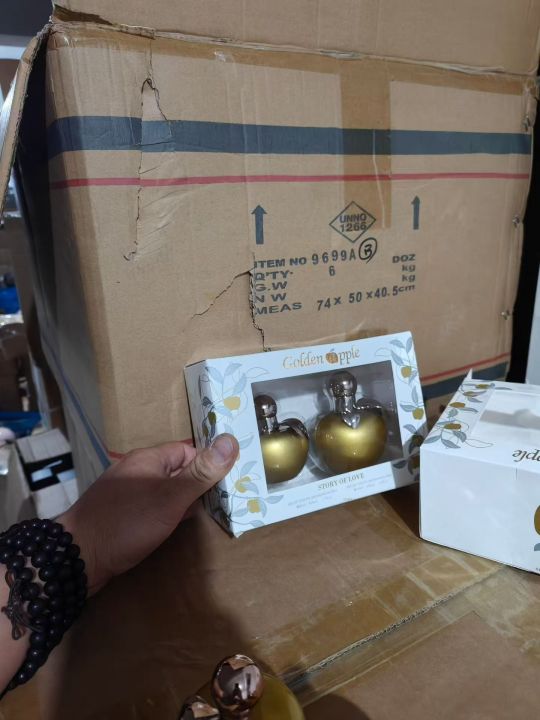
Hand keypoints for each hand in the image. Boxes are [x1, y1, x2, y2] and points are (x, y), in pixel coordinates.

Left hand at [59, 434, 237, 594]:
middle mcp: (136, 472)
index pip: (187, 451)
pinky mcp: (122, 516)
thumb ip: (201, 473)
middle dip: (199, 484)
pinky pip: (153, 508)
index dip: (208, 464)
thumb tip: (231, 440)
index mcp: (147, 459)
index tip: (230, 481)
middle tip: (227, 500)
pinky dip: (168, 514)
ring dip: (184, 501)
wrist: (77, 558)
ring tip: (210, 514)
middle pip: (177, 470)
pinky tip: (178, 527)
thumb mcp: (170, 497)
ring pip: (165, 491)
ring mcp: (127, 495)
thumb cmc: (127, 522)